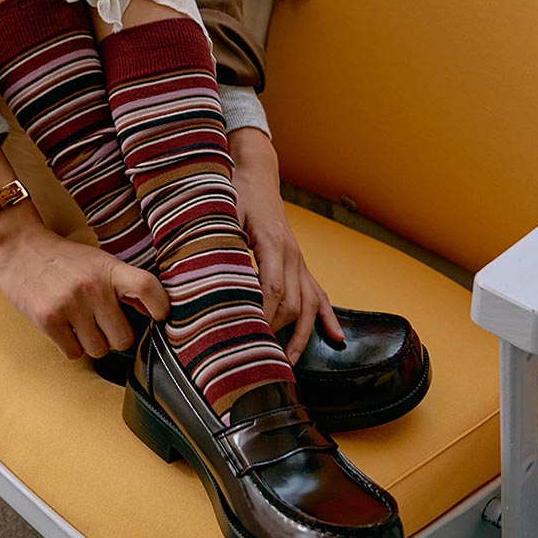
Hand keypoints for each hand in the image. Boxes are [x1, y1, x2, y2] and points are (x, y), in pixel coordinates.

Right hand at [0, 203, 166, 365]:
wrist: (18, 248)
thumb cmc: (64, 260)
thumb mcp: (98, 262)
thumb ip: (125, 285)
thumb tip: (158, 311)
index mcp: (109, 269)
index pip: (148, 288)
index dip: (160, 308)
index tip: (158, 317)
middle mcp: (93, 287)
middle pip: (123, 339)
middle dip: (114, 338)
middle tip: (101, 325)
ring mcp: (69, 304)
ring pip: (98, 350)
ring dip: (90, 344)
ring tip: (79, 325)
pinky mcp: (48, 320)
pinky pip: (73, 354)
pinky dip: (70, 347)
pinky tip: (63, 329)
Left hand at [229, 131, 343, 363]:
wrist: (257, 174)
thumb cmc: (236, 193)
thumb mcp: (221, 214)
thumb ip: (217, 245)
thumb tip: (201, 279)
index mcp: (273, 244)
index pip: (272, 289)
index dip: (262, 315)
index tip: (248, 336)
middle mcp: (292, 255)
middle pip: (291, 303)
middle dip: (276, 331)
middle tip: (257, 356)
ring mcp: (299, 260)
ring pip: (309, 304)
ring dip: (301, 335)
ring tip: (289, 362)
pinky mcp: (300, 264)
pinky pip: (319, 293)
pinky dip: (326, 317)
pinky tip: (335, 337)